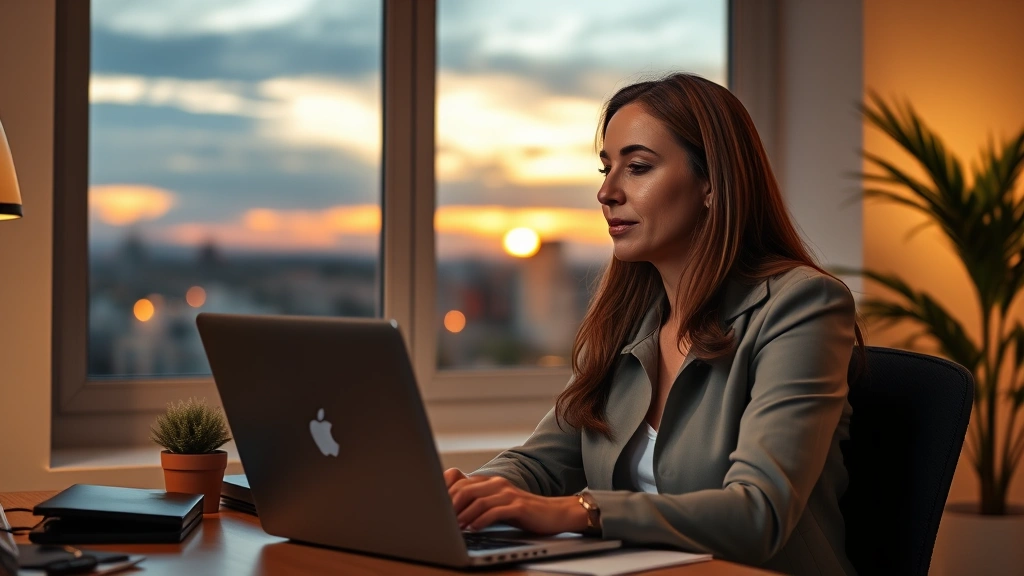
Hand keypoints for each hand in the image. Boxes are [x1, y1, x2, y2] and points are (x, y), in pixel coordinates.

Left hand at [443, 468, 588, 533]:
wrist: (554, 513)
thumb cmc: (523, 512)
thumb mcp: (497, 505)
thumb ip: (478, 503)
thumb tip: (451, 513)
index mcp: (489, 482)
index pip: (459, 482)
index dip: (444, 496)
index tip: (435, 510)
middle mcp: (497, 484)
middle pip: (466, 489)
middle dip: (450, 506)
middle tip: (441, 521)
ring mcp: (508, 494)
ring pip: (478, 501)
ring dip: (464, 516)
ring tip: (456, 528)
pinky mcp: (519, 506)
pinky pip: (496, 511)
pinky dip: (481, 520)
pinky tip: (474, 529)